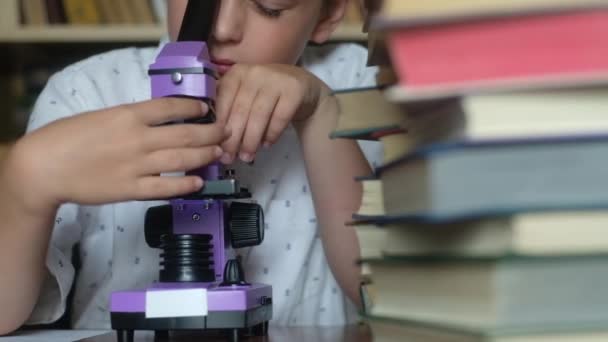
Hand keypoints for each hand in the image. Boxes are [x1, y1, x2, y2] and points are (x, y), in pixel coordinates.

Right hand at [4, 98, 228, 213]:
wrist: (46, 166)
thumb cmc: (70, 137)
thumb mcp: (103, 116)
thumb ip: (133, 118)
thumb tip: (161, 119)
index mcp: (128, 115)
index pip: (171, 107)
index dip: (194, 108)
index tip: (206, 109)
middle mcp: (137, 139)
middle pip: (185, 134)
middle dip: (210, 133)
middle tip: (225, 131)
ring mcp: (136, 165)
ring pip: (181, 159)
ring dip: (205, 155)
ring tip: (218, 152)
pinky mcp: (131, 189)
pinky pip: (165, 187)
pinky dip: (185, 184)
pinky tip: (198, 181)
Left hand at [215, 64, 331, 162]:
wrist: (303, 88)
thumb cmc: (267, 96)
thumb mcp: (245, 95)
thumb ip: (230, 109)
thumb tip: (215, 140)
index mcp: (237, 73)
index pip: (222, 100)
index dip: (218, 126)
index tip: (216, 147)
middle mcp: (255, 72)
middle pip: (240, 110)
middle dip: (233, 138)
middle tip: (230, 158)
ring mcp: (276, 79)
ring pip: (258, 115)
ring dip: (251, 140)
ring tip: (247, 156)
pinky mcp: (294, 90)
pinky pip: (279, 118)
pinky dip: (271, 134)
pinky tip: (267, 145)